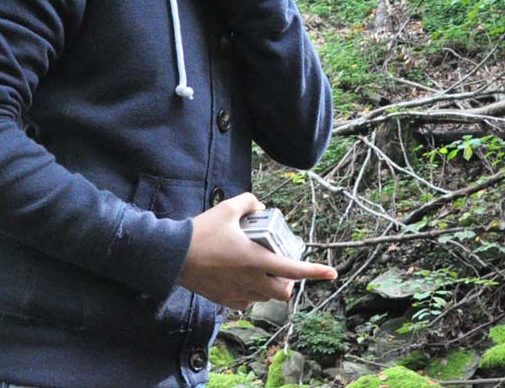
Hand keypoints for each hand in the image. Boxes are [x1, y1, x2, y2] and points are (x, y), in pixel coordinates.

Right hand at [177, 192, 336, 310]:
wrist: (173, 256)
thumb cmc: (201, 233)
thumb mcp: (227, 209)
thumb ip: (248, 202)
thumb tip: (259, 205)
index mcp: (256, 260)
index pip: (294, 269)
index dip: (316, 271)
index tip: (332, 273)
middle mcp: (251, 280)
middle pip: (283, 292)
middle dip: (289, 282)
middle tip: (283, 267)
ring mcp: (237, 293)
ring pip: (265, 298)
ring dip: (270, 287)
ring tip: (262, 270)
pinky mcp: (224, 299)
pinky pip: (247, 302)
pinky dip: (252, 293)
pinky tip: (244, 280)